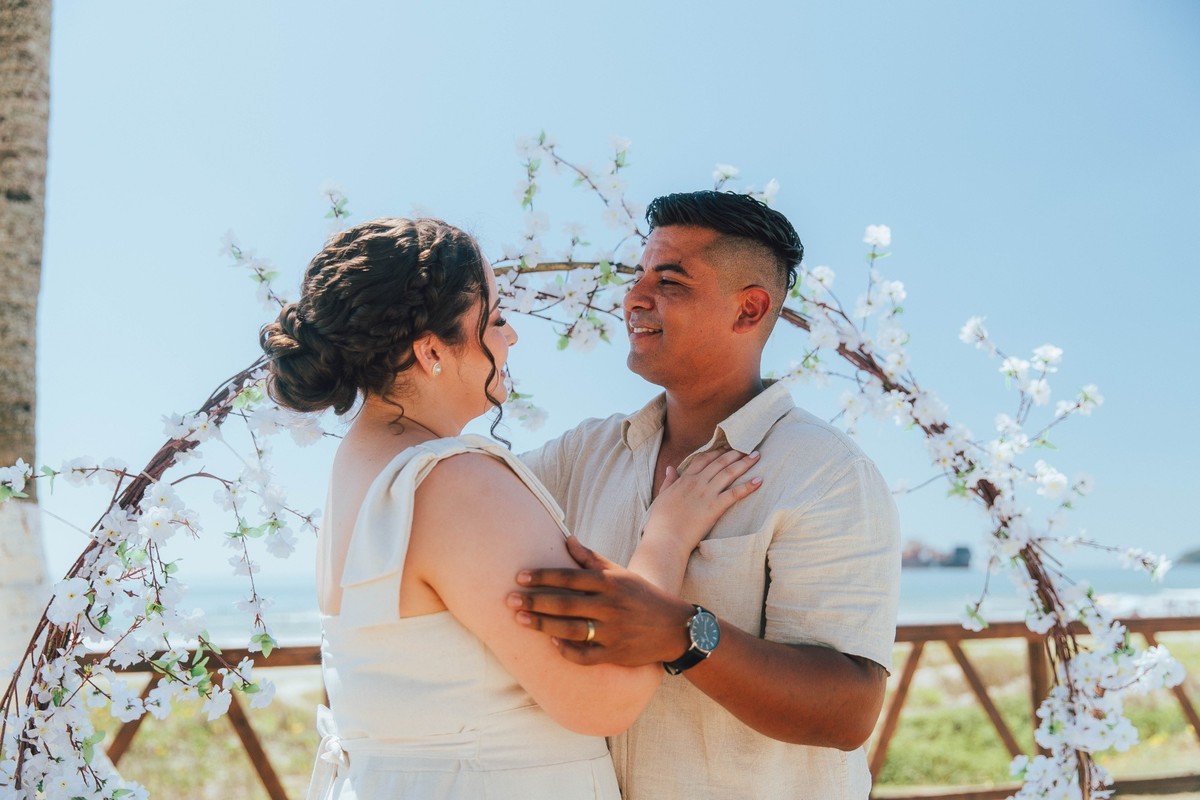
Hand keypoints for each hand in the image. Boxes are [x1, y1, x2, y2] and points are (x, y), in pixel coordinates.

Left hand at [508, 536, 695, 665]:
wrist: (675, 627)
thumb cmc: (642, 595)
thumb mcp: (620, 573)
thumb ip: (591, 559)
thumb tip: (567, 538)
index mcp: (610, 583)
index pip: (570, 577)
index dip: (543, 576)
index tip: (520, 577)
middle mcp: (611, 606)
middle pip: (565, 603)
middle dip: (535, 601)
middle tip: (509, 599)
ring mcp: (613, 632)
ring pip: (571, 630)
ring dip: (543, 625)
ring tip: (520, 620)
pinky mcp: (616, 654)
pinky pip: (586, 656)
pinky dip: (567, 650)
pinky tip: (551, 643)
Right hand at [645, 448, 761, 551]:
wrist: (666, 538)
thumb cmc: (660, 521)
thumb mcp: (661, 496)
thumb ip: (668, 481)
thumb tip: (670, 468)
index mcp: (684, 480)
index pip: (703, 460)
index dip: (716, 452)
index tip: (726, 448)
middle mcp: (697, 483)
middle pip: (719, 463)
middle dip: (734, 453)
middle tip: (747, 448)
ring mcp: (707, 494)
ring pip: (729, 473)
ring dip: (744, 463)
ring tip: (756, 456)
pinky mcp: (715, 507)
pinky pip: (735, 493)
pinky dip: (748, 486)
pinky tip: (759, 481)